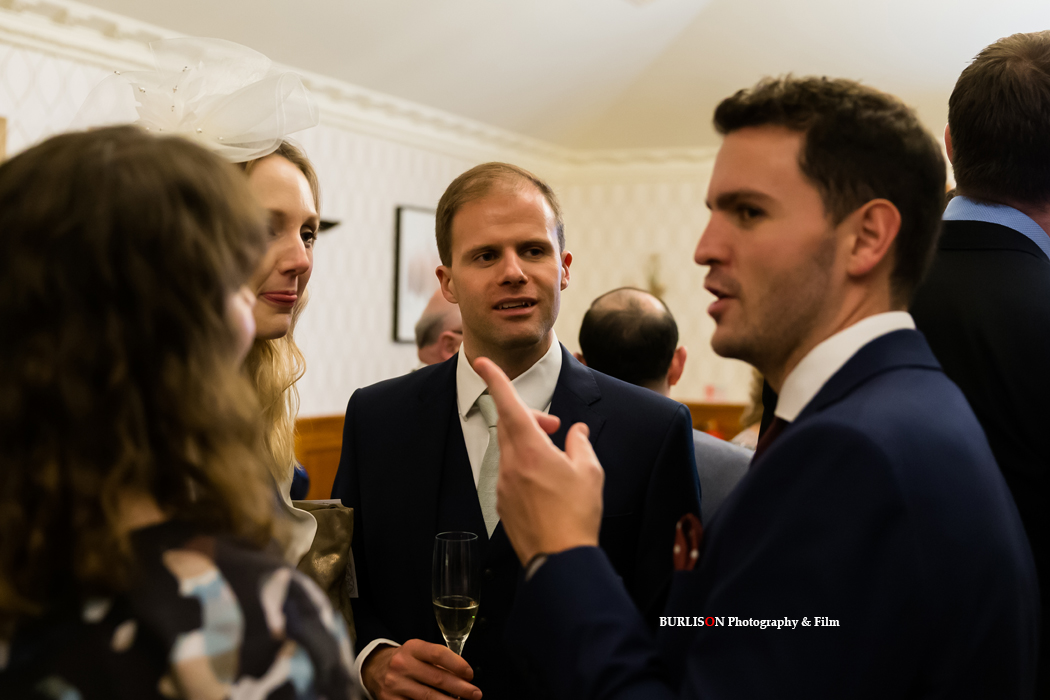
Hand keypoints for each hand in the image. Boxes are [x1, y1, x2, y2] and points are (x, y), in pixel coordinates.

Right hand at [361, 640, 480, 699]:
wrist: (374, 669)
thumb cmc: (405, 660)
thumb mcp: (418, 652)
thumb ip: (438, 661)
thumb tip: (463, 677)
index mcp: (412, 648)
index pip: (438, 654)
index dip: (457, 665)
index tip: (470, 674)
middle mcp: (402, 665)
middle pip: (437, 679)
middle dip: (460, 688)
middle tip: (476, 694)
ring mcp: (395, 685)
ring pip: (428, 697)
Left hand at [473, 357, 603, 565]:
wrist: (559, 558)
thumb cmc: (577, 513)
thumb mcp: (589, 471)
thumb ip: (581, 444)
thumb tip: (577, 432)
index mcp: (530, 449)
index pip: (507, 404)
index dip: (495, 379)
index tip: (482, 361)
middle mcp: (510, 463)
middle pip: (511, 426)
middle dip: (530, 417)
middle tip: (556, 427)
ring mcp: (503, 485)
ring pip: (511, 450)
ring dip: (530, 444)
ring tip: (557, 458)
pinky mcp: (504, 503)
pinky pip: (511, 473)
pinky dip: (527, 467)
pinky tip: (548, 483)